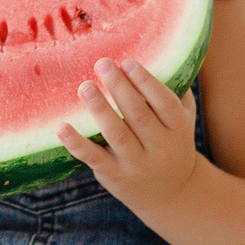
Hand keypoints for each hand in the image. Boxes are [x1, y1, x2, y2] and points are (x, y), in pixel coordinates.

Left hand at [57, 58, 200, 215]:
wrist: (169, 194)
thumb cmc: (171, 143)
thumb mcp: (183, 121)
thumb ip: (178, 91)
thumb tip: (166, 51)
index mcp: (178, 130)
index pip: (164, 103)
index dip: (147, 82)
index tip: (128, 62)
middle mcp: (160, 149)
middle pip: (139, 115)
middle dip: (120, 88)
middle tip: (102, 63)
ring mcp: (137, 165)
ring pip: (117, 135)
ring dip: (99, 109)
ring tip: (85, 86)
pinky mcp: (115, 177)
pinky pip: (94, 158)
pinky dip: (76, 143)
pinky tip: (61, 126)